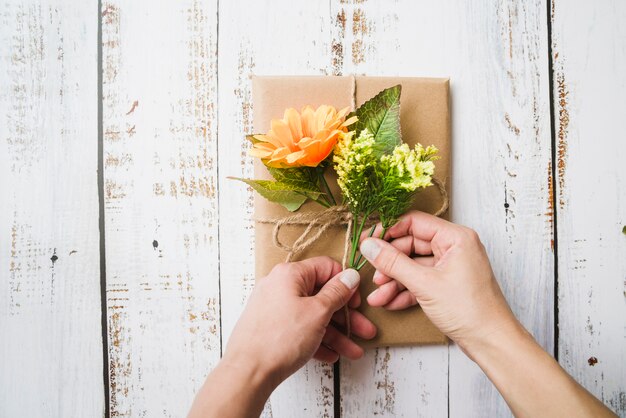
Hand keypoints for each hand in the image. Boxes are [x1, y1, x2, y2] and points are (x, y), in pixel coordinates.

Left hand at [223, 256, 376, 385]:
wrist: (248, 372)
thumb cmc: (280, 338)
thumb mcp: (318, 312)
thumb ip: (337, 293)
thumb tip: (349, 276)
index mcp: (290, 274)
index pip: (326, 267)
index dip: (345, 283)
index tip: (357, 302)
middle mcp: (280, 286)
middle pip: (321, 296)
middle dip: (346, 317)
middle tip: (365, 331)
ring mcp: (274, 308)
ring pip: (312, 316)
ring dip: (336, 333)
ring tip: (353, 352)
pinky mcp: (271, 327)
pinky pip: (299, 329)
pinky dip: (316, 340)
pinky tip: (331, 355)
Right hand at [359, 211, 516, 353]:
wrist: (491, 342)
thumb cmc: (469, 310)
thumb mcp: (424, 284)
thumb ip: (393, 262)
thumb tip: (369, 246)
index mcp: (455, 237)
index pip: (414, 222)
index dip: (389, 231)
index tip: (368, 242)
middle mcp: (455, 247)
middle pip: (411, 244)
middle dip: (390, 262)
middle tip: (372, 274)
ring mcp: (451, 266)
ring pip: (414, 265)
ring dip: (394, 280)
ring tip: (378, 295)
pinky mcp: (448, 283)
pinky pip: (421, 280)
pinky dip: (405, 290)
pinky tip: (390, 302)